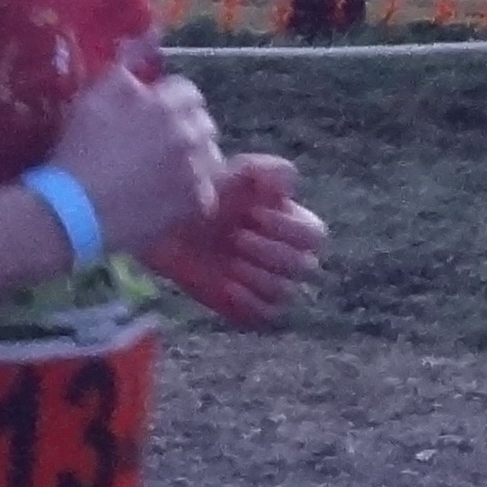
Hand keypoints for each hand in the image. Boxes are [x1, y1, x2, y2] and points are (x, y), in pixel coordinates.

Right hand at [50, 42, 222, 262]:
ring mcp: (196, 169)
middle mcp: (187, 133)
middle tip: (161, 145)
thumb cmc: (78, 149)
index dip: (170, 102)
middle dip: (187, 129)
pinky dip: (192, 193)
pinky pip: (207, 191)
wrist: (74, 209)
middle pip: (203, 123)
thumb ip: (128, 62)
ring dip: (195, 160)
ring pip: (210, 156)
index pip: (188, 91)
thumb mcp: (94, 95)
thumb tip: (151, 34)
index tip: (154, 115)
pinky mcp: (197, 203)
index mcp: (165, 103)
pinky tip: (168, 197)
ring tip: (167, 173)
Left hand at [146, 154, 325, 329]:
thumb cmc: (207, 197)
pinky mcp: (251, 308)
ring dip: (257, 276)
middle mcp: (288, 258)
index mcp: (293, 225)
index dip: (287, 228)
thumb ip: (264, 170)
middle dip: (270, 252)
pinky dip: (248, 302)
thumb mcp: (233, 174)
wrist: (171, 227)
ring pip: (285, 293)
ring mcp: (270, 285)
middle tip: (237, 238)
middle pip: (305, 267)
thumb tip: (289, 179)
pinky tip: (227, 285)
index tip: (253, 215)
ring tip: (230, 262)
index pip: (315, 236)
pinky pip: (266, 316)